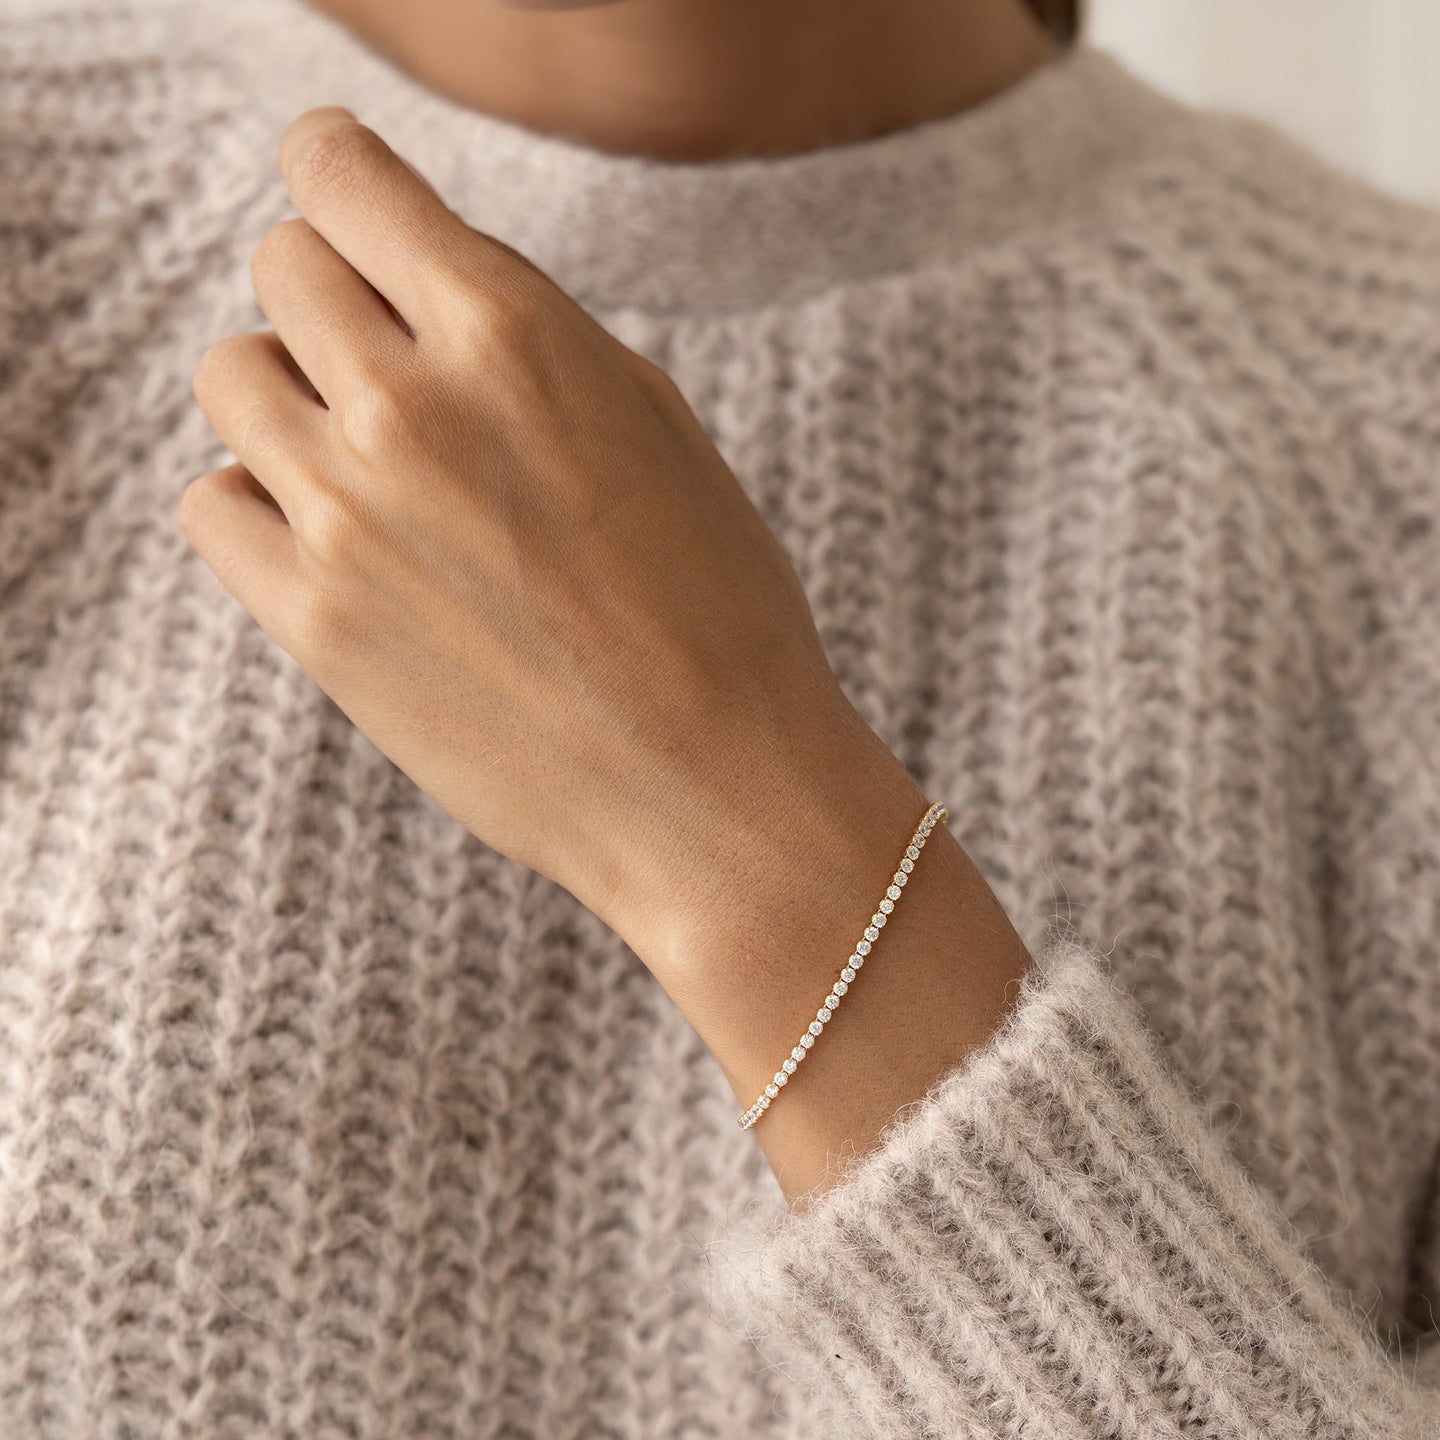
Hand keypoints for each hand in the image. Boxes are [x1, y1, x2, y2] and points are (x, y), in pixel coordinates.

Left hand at [180, 105, 881, 966]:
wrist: (711, 785)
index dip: (341, 178)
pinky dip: (259, 500)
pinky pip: (212, 502)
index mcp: (514, 333)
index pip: (344, 175)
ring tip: (369, 459)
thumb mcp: (651, 422)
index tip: (348, 203)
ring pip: (231, 375)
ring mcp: (348, 516)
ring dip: (290, 395)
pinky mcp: (313, 621)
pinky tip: (337, 536)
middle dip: (332, 296)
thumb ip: (524, 333)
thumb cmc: (714, 604)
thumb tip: (424, 288)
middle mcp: (412, 405)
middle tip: (390, 363)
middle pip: (282, 267)